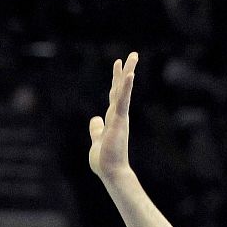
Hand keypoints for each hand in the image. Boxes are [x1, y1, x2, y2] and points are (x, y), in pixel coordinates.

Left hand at [89, 52, 137, 179]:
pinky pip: (123, 101)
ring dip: (128, 73)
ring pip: (124, 91)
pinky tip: (129, 75)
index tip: (118, 66)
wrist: (111, 171)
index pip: (114, 96)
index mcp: (113, 119)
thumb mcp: (97, 139)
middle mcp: (118, 115)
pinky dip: (126, 88)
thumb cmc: (105, 159)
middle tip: (132, 55)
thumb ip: (96, 129)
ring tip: (132, 57)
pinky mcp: (119, 121)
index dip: (116, 81)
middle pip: (121, 89)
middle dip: (126, 71)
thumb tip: (94, 119)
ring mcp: (120, 117)